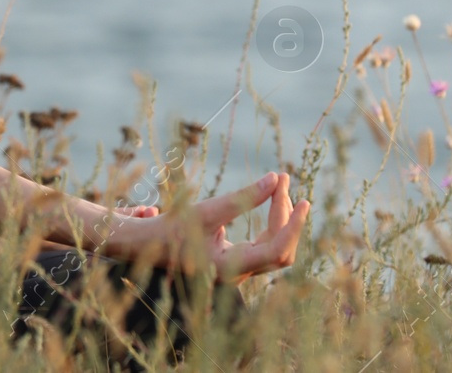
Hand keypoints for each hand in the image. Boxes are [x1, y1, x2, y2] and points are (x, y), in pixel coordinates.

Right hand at [116, 172, 309, 284]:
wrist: (148, 243)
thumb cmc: (173, 228)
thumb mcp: (207, 210)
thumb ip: (243, 197)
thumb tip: (275, 179)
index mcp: (232, 267)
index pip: (278, 251)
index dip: (294, 227)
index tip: (303, 200)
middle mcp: (240, 273)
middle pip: (280, 248)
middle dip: (287, 216)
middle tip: (285, 180)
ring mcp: (239, 267)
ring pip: (275, 245)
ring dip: (280, 215)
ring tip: (279, 184)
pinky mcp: (236, 257)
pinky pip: (265, 241)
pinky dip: (271, 220)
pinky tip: (269, 198)